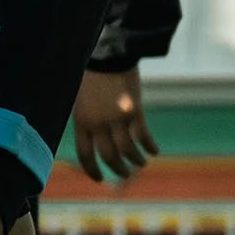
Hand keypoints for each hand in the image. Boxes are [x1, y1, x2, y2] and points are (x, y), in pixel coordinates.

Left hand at [71, 66, 157, 182]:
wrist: (109, 54)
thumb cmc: (92, 76)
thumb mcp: (80, 100)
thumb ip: (86, 120)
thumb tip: (92, 140)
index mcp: (82, 122)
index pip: (86, 155)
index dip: (93, 170)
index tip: (100, 179)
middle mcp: (99, 124)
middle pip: (109, 156)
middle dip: (118, 169)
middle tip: (124, 175)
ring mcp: (117, 118)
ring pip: (128, 150)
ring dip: (135, 161)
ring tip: (140, 164)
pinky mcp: (134, 111)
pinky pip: (143, 136)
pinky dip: (149, 146)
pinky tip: (153, 151)